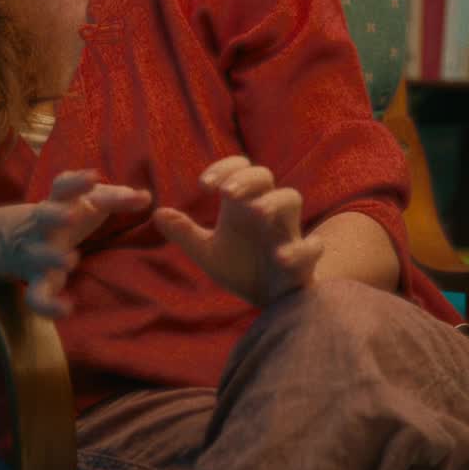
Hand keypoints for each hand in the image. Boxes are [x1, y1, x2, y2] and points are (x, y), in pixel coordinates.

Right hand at [3, 169, 150, 318]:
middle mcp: (44, 226)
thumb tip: (146, 197)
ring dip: (50, 257)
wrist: (21, 238)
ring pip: (37, 255)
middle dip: (54, 215)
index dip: (75, 182)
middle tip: (70, 216)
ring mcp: (37, 254)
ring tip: (71, 260)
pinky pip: (35, 296)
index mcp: (59, 203)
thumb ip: (118, 198)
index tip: (93, 177)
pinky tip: (66, 309)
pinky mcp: (38, 281)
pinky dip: (47, 305)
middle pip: (43, 216)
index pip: (62, 187)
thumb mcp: (91, 202)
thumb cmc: (73, 214)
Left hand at [151, 156, 324, 308]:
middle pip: (265, 176)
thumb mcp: (208, 252)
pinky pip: (311, 247)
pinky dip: (299, 250)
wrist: (269, 300)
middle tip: (227, 193)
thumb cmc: (241, 267)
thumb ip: (185, 233)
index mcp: (243, 204)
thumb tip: (157, 214)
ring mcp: (286, 232)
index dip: (225, 169)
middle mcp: (266, 211)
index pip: (239, 169)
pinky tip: (279, 257)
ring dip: (274, 201)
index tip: (203, 185)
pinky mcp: (303, 259)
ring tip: (256, 211)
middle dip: (246, 179)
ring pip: (291, 199)